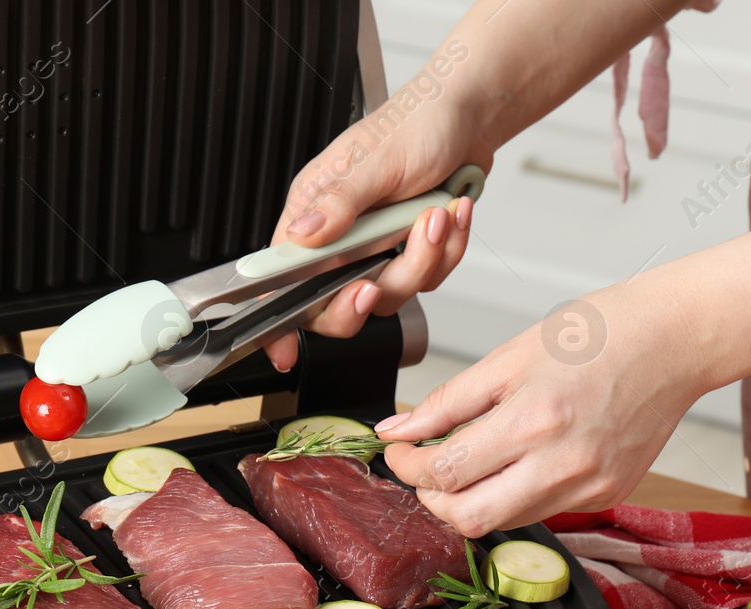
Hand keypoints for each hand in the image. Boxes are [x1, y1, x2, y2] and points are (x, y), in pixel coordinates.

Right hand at [262, 77, 489, 371]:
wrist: (470, 118)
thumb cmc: (417, 123)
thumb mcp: (376, 161)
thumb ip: (340, 204)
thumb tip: (303, 235)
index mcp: (314, 213)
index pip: (282, 278)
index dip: (281, 318)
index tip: (284, 348)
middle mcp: (341, 237)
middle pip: (336, 303)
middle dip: (368, 294)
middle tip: (379, 279)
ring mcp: (377, 249)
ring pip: (391, 294)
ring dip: (421, 260)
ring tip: (436, 215)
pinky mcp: (411, 252)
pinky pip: (427, 278)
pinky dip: (447, 250)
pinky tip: (452, 214)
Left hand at [378, 281, 707, 536]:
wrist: (674, 340)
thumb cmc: (600, 335)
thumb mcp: (509, 356)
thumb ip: (448, 401)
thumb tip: (397, 431)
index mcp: (534, 420)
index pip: (446, 472)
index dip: (408, 467)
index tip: (398, 451)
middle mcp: (564, 465)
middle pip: (470, 518)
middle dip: (432, 499)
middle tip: (423, 469)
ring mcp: (589, 487)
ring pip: (503, 522)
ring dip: (471, 500)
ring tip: (468, 460)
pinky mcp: (606, 495)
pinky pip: (540, 511)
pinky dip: (511, 496)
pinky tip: (511, 463)